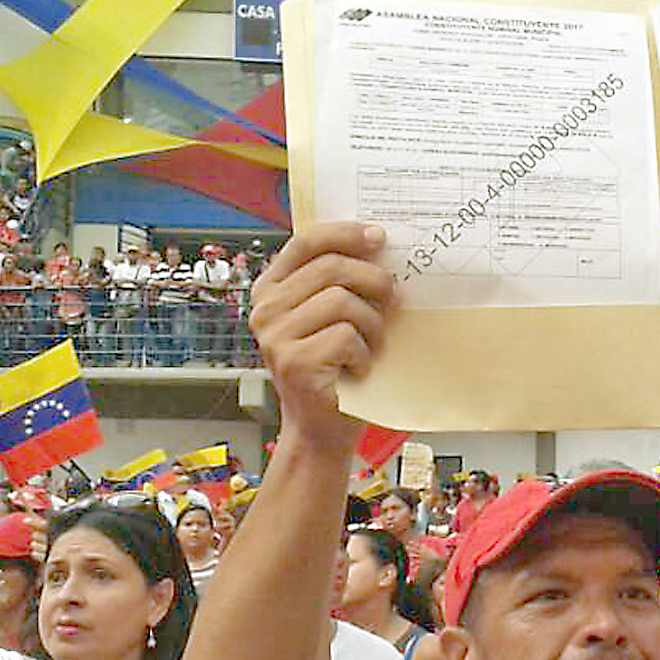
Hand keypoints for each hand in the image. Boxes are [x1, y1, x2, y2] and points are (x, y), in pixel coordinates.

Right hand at [247, 223, 394, 448]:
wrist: (323, 427)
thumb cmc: (334, 368)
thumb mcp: (333, 316)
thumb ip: (341, 282)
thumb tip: (381, 245)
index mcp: (272, 289)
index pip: (307, 241)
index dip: (346, 233)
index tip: (379, 236)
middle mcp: (266, 309)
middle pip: (333, 267)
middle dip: (375, 281)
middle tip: (393, 301)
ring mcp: (275, 336)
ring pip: (343, 301)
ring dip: (372, 324)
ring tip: (371, 345)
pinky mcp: (294, 362)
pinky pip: (346, 337)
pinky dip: (364, 353)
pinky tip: (358, 369)